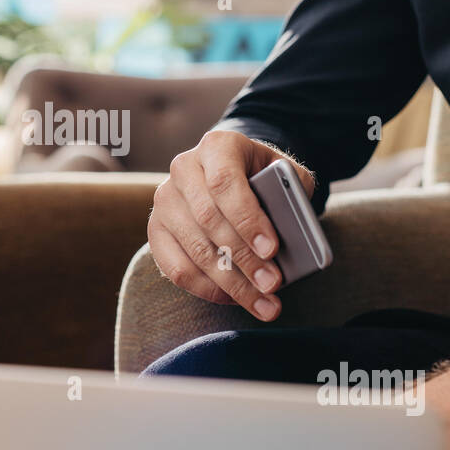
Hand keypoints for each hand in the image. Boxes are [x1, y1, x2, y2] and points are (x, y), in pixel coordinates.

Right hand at [147, 130, 315, 320]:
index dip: (248, 219)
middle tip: (273, 284)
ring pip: (195, 250)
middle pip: (210, 220)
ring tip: (263, 303)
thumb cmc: (264, 179)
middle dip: (244, 259)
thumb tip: (294, 232)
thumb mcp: (285, 175)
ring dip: (231, 283)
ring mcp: (164, 200)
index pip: (226, 182)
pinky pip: (177, 269)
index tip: (273, 250)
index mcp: (218, 146)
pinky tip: (234, 298)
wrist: (231, 176)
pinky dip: (208, 290)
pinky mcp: (156, 230)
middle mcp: (184, 169)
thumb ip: (291, 195)